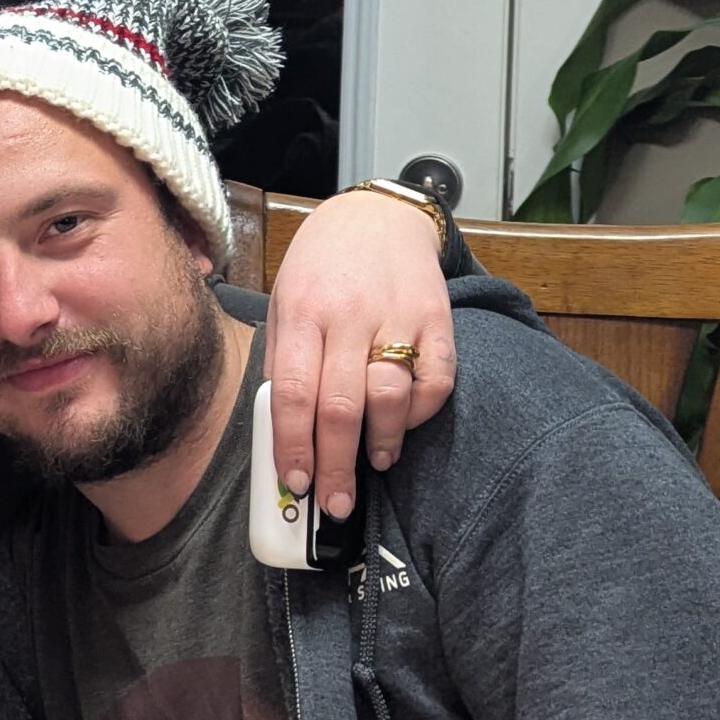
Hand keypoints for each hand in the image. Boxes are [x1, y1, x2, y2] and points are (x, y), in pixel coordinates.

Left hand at [264, 189, 456, 520]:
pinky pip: (436, 381)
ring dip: (382, 443)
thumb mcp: (285, 299)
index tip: (297, 481)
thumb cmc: (323, 266)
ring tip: (373, 463)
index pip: (291, 392)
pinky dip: (421, 413)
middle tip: (336, 504)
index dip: (293, 444)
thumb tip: (282, 426)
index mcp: (302, 312)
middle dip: (336, 466)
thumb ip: (283, 357)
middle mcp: (348, 316)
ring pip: (390, 398)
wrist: (379, 216)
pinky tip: (404, 424)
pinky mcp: (438, 319)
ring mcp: (397, 317)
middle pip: (340, 407)